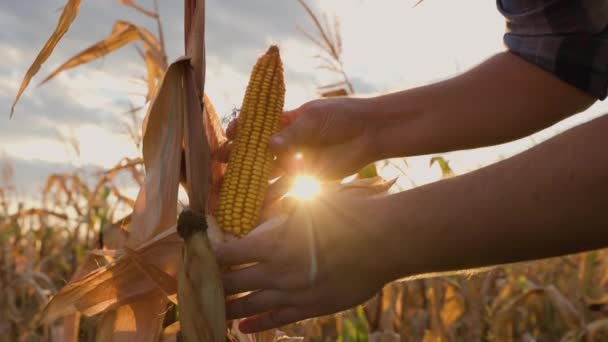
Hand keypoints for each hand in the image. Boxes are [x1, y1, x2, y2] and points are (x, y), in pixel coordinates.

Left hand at [215, 194, 393, 332]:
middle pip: (233, 282)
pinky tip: (242, 326)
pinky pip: (277, 319)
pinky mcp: (312, 306)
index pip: (229, 253)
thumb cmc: (348, 214)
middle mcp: (278, 270)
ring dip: (227, 308)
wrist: (381, 241)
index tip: (199, 255)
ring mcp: (294, 292)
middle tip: (196, 288)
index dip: (210, 254)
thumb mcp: (310, 200)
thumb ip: (285, 204)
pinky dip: (257, 324)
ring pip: (250, 304)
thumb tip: (272, 201)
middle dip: (212, 284)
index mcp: (273, 242)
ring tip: (210, 311)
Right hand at [217, 97, 379, 179]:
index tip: (229, 135)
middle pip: (257, 151)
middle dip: (238, 156)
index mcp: (287, 121)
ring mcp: (295, 160)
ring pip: (267, 171)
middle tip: (220, 162)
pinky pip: (284, 186)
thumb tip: (268, 144)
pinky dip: (270, 194)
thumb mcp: (314, 119)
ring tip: (230, 186)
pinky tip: (255, 201)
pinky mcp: (305, 177)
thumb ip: (292, 134)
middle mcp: (287, 142)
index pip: (258, 125)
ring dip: (249, 178)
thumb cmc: (342, 117)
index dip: (242, 130)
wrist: (369, 133)